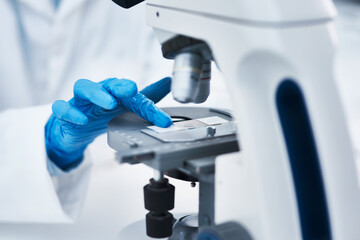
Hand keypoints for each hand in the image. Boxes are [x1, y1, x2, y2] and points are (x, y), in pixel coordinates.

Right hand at [45, 77, 172, 170]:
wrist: (76, 129)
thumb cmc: (101, 114)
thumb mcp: (125, 108)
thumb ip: (146, 98)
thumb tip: (168, 83)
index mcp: (115, 92)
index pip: (133, 95)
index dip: (149, 107)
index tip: (163, 120)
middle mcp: (98, 92)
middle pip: (108, 83)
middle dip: (120, 86)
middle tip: (132, 90)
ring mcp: (80, 101)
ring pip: (83, 88)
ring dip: (97, 94)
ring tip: (109, 103)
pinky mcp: (65, 112)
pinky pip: (62, 108)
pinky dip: (71, 112)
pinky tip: (81, 120)